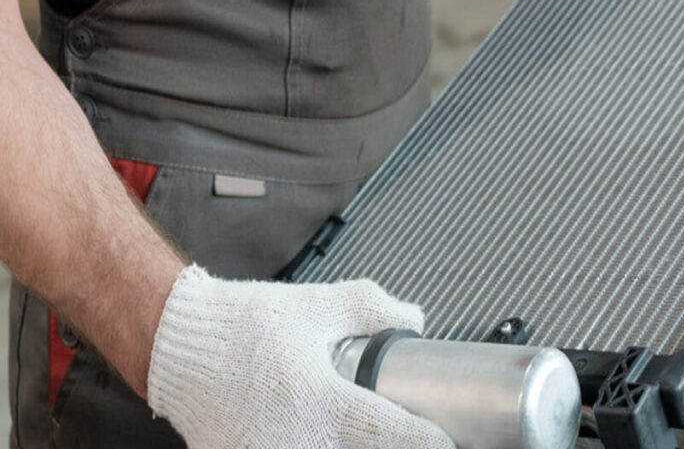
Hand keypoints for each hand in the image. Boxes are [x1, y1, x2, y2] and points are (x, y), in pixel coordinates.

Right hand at [147, 266, 455, 448]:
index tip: (448, 440)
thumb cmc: (245, 326)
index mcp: (318, 402)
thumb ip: (373, 308)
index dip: (427, 441)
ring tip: (369, 437)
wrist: (178, 345)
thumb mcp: (316, 305)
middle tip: (413, 437)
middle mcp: (294, 443)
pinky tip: (327, 439)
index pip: (389, 435)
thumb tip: (415, 320)